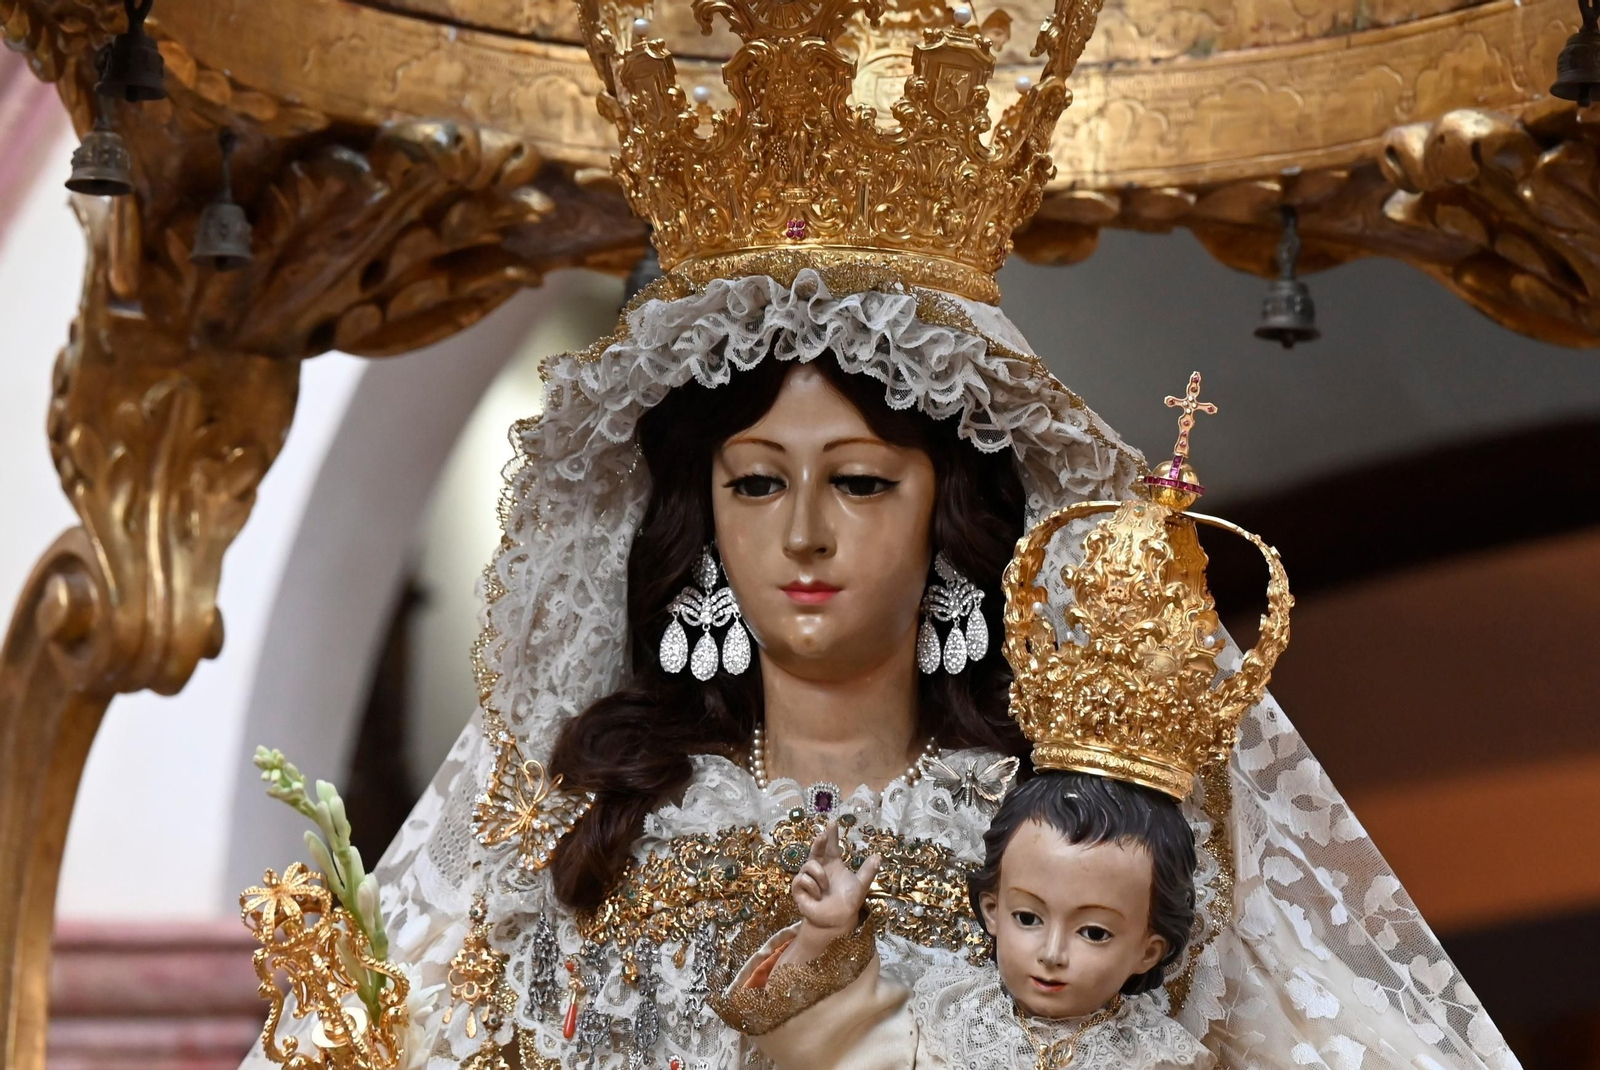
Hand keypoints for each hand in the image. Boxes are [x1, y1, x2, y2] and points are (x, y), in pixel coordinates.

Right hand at [790, 820, 881, 944]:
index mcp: (833, 864)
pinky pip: (802, 879)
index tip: (832, 822)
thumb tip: (879, 856)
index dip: (831, 834)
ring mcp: (809, 878)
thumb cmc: (848, 902)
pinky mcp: (799, 889)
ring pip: (809, 865)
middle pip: (816, 849)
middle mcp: (820, 868)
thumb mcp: (860, 885)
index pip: (832, 846)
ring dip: (819, 876)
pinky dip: (811, 886)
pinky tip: (817, 895)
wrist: (837, 921)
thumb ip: (868, 871)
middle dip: (819, 842)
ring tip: (825, 888)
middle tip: (823, 836)